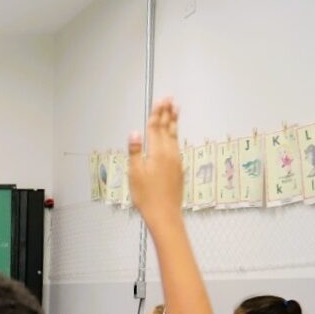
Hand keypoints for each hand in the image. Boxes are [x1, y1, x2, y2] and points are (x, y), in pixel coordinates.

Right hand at [128, 98, 182, 226]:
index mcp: (157, 152)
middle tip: (170, 99)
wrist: (165, 214)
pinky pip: (176, 146)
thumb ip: (135, 152)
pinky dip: (175, 135)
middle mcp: (169, 153)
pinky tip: (174, 136)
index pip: (156, 129)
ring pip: (174, 136)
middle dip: (167, 114)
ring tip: (176, 110)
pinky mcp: (179, 169)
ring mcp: (176, 161)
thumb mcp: (135, 174)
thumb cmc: (146, 196)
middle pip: (168, 129)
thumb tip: (135, 132)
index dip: (156, 114)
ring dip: (174, 122)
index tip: (160, 101)